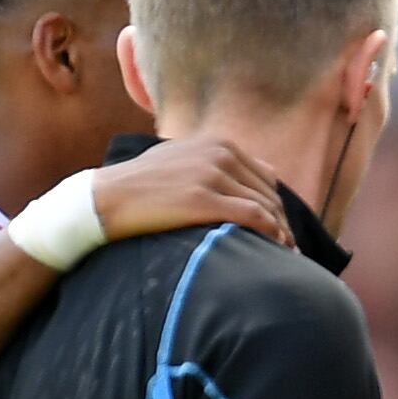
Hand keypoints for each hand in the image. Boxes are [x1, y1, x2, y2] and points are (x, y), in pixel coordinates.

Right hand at [93, 135, 292, 246]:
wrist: (109, 198)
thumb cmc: (142, 185)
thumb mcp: (181, 160)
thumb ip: (214, 162)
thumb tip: (251, 171)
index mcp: (218, 143)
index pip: (265, 176)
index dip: (276, 205)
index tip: (279, 229)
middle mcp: (220, 154)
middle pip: (269, 192)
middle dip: (282, 222)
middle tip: (288, 248)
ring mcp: (213, 175)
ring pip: (265, 205)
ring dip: (280, 232)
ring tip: (285, 254)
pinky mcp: (204, 199)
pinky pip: (252, 216)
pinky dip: (270, 233)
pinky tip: (274, 249)